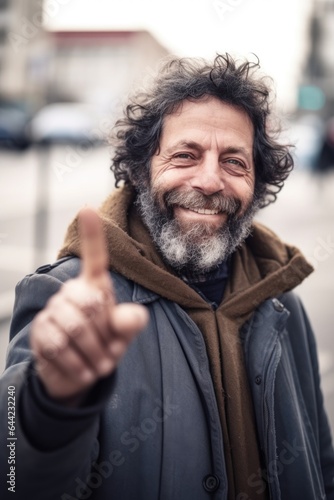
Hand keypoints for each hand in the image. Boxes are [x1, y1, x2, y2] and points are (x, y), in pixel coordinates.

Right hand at [30, 208, 147, 403]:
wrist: (78, 373)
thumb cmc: (104, 345)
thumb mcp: (123, 335)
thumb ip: (130, 324)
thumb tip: (136, 317)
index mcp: (95, 287)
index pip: (94, 257)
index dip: (92, 234)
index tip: (87, 209)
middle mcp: (72, 293)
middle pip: (91, 304)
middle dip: (105, 336)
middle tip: (108, 353)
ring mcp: (54, 311)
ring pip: (75, 327)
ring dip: (93, 355)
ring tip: (99, 365)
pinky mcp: (40, 331)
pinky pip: (59, 347)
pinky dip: (77, 366)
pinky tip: (83, 372)